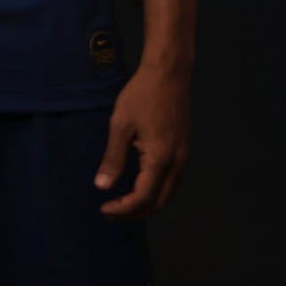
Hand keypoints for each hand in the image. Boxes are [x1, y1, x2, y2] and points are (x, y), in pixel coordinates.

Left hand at [95, 63, 189, 219]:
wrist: (169, 73)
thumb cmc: (141, 95)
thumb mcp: (120, 125)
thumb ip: (113, 158)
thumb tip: (101, 187)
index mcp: (160, 158)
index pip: (143, 197)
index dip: (123, 209)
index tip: (104, 208)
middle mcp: (177, 162)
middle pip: (159, 203)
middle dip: (134, 212)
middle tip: (111, 210)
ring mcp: (183, 156)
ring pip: (168, 194)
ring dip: (146, 204)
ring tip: (122, 202)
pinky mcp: (183, 149)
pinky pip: (172, 181)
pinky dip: (156, 192)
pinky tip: (139, 185)